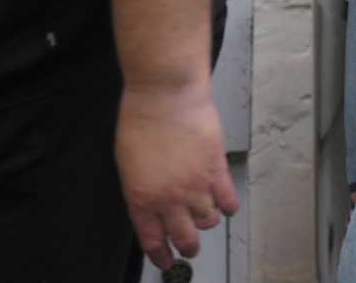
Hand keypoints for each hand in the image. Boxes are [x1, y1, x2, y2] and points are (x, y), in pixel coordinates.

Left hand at [115, 80, 239, 269]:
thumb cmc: (142, 119)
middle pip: (185, 239)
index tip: (165, 260)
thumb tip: (150, 203)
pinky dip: (228, 206)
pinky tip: (224, 202)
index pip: (153, 240)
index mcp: (142, 199)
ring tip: (205, 215)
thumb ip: (140, 188)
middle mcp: (170, 199)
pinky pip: (228, 201)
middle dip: (187, 248)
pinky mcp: (216, 171)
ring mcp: (196, 187)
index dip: (161, 255)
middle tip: (189, 248)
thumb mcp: (128, 162)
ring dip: (206, 222)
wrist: (165, 96)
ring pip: (208, 222)